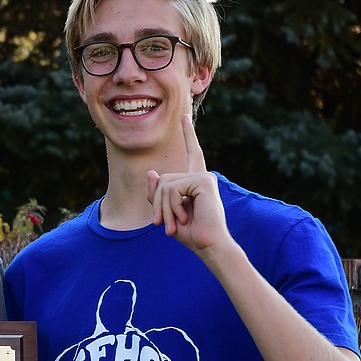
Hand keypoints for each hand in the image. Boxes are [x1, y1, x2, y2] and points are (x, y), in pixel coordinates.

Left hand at [146, 114, 229, 254]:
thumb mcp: (165, 212)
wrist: (208, 245)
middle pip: (162, 179)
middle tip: (163, 223)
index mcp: (195, 181)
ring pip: (165, 184)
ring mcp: (204, 177)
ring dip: (163, 208)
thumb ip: (156, 194)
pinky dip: (171, 206)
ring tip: (174, 223)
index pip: (191, 154)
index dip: (188, 135)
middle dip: (157, 203)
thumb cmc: (189, 232)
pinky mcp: (203, 182)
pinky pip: (172, 189)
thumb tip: (152, 172)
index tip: (185, 116)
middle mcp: (201, 176)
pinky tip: (183, 216)